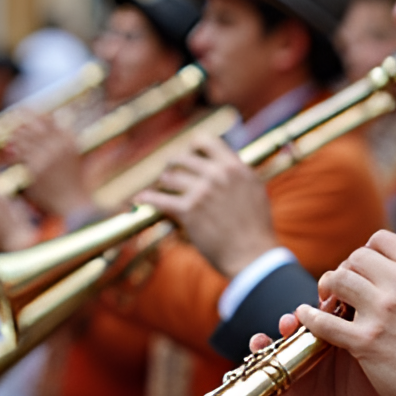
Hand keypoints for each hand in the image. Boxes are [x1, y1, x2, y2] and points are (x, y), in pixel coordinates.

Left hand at [6, 113, 88, 217]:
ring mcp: (46, 156)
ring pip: (22, 138)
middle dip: (18, 120)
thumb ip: (63, 136)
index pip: (47, 117)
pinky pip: (17, 155)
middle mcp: (57, 144)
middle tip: (9, 120)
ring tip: (9, 138)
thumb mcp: (73, 154)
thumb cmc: (72, 180)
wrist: (73, 202)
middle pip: (32, 124)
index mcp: (68, 139)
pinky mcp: (35, 169)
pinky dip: (11, 154)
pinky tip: (9, 154)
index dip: (32, 113)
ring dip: (13, 137)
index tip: (21, 111)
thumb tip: (58, 115)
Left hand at [138, 134, 277, 277]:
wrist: (252, 254)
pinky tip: (141, 198)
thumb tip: (223, 165)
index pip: (206, 141)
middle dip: (173, 165)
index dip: (192, 147)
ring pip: (170, 177)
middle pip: (182, 158)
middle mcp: (218, 175)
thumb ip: (237, 174)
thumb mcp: (254, 190)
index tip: (188, 155)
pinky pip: (160, 199)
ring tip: (162, 189)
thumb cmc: (255, 228)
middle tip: (169, 173)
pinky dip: (148, 198)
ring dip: (163, 184)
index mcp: (235, 167)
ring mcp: (202, 191)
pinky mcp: (188, 211)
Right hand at [250, 308, 394, 395]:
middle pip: (314, 310)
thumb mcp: (386, 370)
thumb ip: (389, 345)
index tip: (344, 295)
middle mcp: (325, 337)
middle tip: (317, 306)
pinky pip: (266, 354)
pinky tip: (259, 341)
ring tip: (288, 324)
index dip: (342, 295)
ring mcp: (302, 354)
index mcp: (351, 331)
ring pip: (289, 328)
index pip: (344, 302)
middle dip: (313, 305)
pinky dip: (261, 344)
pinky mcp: (283, 374)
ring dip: (287, 322)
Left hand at [294, 230, 395, 395]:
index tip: (363, 267)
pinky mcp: (366, 341)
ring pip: (338, 280)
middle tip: (342, 286)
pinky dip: (309, 317)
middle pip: (357, 257)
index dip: (367, 250)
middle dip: (346, 269)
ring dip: (328, 287)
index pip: (382, 239)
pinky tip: (304, 316)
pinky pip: (324, 320)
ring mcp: (384, 311)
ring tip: (325, 299)